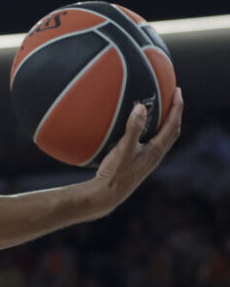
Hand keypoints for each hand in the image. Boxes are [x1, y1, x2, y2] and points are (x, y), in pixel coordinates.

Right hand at [91, 88, 182, 209]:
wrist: (109, 194)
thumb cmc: (116, 172)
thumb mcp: (124, 148)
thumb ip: (133, 127)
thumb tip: (141, 107)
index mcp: (157, 149)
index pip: (173, 124)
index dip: (177, 106)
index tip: (178, 91)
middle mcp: (157, 155)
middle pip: (174, 130)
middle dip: (176, 113)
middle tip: (174, 98)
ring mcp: (150, 160)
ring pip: (166, 138)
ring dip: (168, 123)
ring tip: (162, 112)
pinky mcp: (141, 164)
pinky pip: (155, 144)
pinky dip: (156, 132)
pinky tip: (143, 132)